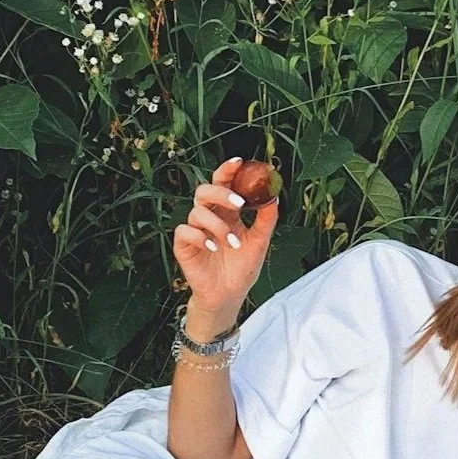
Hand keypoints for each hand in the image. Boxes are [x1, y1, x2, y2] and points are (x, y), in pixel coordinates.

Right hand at [173, 156, 278, 326]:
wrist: (228, 296)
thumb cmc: (242, 269)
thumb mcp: (259, 243)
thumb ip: (265, 220)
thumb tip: (274, 195)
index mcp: (226, 212)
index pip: (223, 183)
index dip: (228, 170)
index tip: (239, 161)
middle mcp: (208, 216)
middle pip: (205, 190)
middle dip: (222, 193)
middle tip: (239, 203)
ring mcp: (194, 230)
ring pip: (197, 212)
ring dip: (218, 226)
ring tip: (233, 244)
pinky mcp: (183, 246)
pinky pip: (185, 231)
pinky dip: (200, 237)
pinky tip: (213, 248)